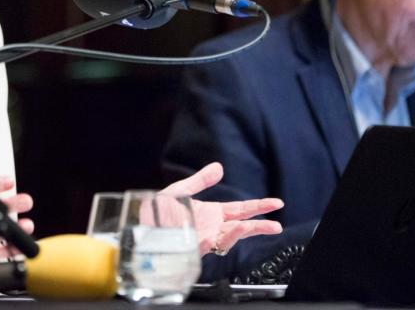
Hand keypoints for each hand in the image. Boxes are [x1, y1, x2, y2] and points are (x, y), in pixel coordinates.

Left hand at [160, 162, 283, 255]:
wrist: (138, 228)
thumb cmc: (155, 213)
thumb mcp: (179, 191)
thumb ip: (200, 180)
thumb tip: (219, 167)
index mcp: (211, 213)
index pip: (240, 210)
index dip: (258, 206)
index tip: (276, 204)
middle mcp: (211, 227)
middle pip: (242, 226)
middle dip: (260, 225)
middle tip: (277, 224)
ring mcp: (204, 238)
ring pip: (230, 238)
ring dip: (244, 232)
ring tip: (256, 225)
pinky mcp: (194, 247)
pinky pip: (212, 244)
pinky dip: (223, 238)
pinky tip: (231, 230)